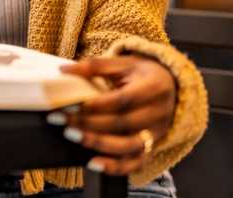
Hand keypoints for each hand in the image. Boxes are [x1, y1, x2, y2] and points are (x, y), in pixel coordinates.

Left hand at [52, 55, 176, 175]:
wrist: (172, 88)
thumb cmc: (143, 74)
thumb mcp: (125, 64)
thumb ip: (95, 66)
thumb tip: (63, 70)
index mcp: (153, 88)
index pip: (122, 100)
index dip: (95, 105)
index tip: (68, 104)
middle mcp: (158, 114)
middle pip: (121, 123)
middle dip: (87, 123)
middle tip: (60, 119)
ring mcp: (156, 134)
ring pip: (128, 146)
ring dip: (97, 143)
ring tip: (71, 135)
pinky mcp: (151, 148)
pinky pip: (134, 163)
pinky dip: (115, 167)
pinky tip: (93, 164)